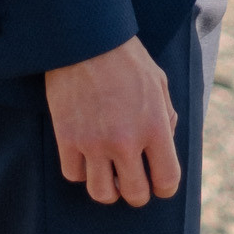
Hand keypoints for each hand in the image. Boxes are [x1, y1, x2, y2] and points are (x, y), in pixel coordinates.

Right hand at [44, 37, 180, 204]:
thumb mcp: (158, 83)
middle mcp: (126, 141)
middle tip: (132, 180)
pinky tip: (86, 156)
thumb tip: (164, 144)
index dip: (164, 187)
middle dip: (137, 192)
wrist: (85, 39)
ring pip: (102, 194)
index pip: (167, 181)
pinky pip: (75, 175)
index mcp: (155, 127)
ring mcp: (94, 142)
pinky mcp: (67, 138)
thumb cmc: (126, 58)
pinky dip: (81, 171)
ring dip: (108, 188)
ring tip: (108, 174)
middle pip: (135, 195)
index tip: (158, 183)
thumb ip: (166, 117)